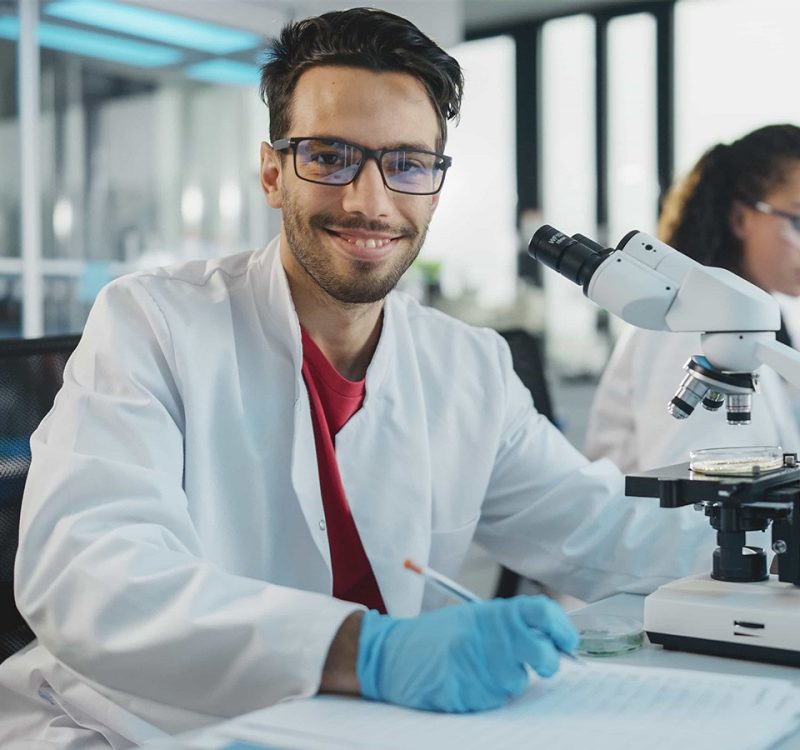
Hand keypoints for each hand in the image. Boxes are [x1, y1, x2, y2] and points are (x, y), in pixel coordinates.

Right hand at [356, 595, 578, 712]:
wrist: (388, 654)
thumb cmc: (434, 637)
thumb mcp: (471, 618)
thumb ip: (509, 625)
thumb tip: (552, 639)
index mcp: (488, 613)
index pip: (540, 612)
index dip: (561, 627)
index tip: (567, 641)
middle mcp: (485, 636)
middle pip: (540, 654)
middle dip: (545, 662)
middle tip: (538, 662)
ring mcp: (474, 665)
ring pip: (517, 682)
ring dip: (507, 680)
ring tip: (480, 668)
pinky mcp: (464, 692)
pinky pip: (492, 700)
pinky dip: (485, 694)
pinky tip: (465, 681)